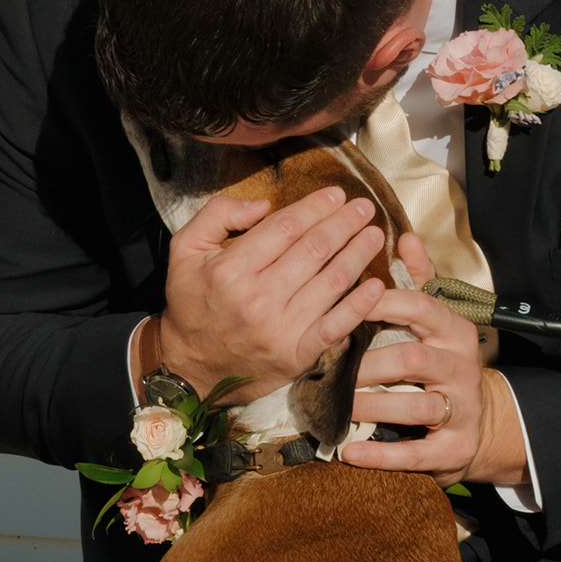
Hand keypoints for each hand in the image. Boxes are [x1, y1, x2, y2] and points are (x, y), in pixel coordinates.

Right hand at [153, 187, 386, 401]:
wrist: (189, 367)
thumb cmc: (191, 304)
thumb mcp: (185, 250)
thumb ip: (218, 215)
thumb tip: (263, 205)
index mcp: (231, 269)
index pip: (286, 227)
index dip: (316, 207)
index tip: (336, 194)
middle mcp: (257, 298)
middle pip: (314, 250)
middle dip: (345, 223)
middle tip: (365, 207)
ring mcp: (280, 328)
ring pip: (331, 281)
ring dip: (358, 253)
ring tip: (375, 234)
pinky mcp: (296, 354)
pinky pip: (335, 326)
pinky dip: (359, 305)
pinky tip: (376, 285)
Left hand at [342, 234, 529, 488]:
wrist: (482, 422)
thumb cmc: (444, 363)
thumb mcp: (437, 319)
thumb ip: (420, 281)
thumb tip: (404, 237)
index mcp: (452, 330)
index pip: (418, 308)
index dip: (380, 304)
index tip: (342, 305)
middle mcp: (461, 367)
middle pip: (413, 358)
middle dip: (369, 363)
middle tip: (329, 366)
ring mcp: (461, 409)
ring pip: (416, 405)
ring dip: (372, 406)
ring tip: (338, 405)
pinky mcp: (454, 449)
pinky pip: (416, 454)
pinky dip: (380, 455)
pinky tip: (349, 452)